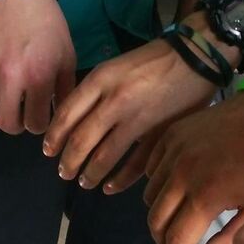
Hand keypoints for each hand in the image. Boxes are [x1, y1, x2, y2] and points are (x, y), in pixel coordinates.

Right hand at [0, 0, 76, 133]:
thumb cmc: (49, 24)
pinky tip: (0, 66)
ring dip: (3, 99)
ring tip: (13, 82)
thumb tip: (60, 114)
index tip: (41, 116)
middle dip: (16, 124)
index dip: (39, 125)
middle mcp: (10, 77)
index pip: (35, 123)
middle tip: (23, 115)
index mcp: (38, 78)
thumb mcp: (67, 56)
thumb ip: (64, 89)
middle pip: (6, 123)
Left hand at [43, 27, 217, 193]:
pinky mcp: (158, 134)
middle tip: (63, 172)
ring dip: (90, 174)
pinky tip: (110, 187)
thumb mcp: (115, 67)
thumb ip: (93, 92)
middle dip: (68, 162)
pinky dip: (119, 180)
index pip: (66, 114)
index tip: (48, 151)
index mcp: (100, 79)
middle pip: (80, 140)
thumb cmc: (152, 61)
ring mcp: (138, 120)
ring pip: (104, 157)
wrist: (196, 57)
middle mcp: (114, 100)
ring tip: (85, 182)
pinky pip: (134, 165)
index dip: (53, 137)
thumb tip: (72, 122)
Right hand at [144, 91, 243, 243]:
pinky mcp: (170, 135)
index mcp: (206, 195)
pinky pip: (151, 170)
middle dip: (163, 241)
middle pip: (156, 220)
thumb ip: (230, 237)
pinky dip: (158, 186)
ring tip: (176, 220)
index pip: (176, 239)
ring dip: (160, 213)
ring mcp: (172, 152)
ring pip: (149, 196)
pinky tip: (175, 191)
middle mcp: (181, 174)